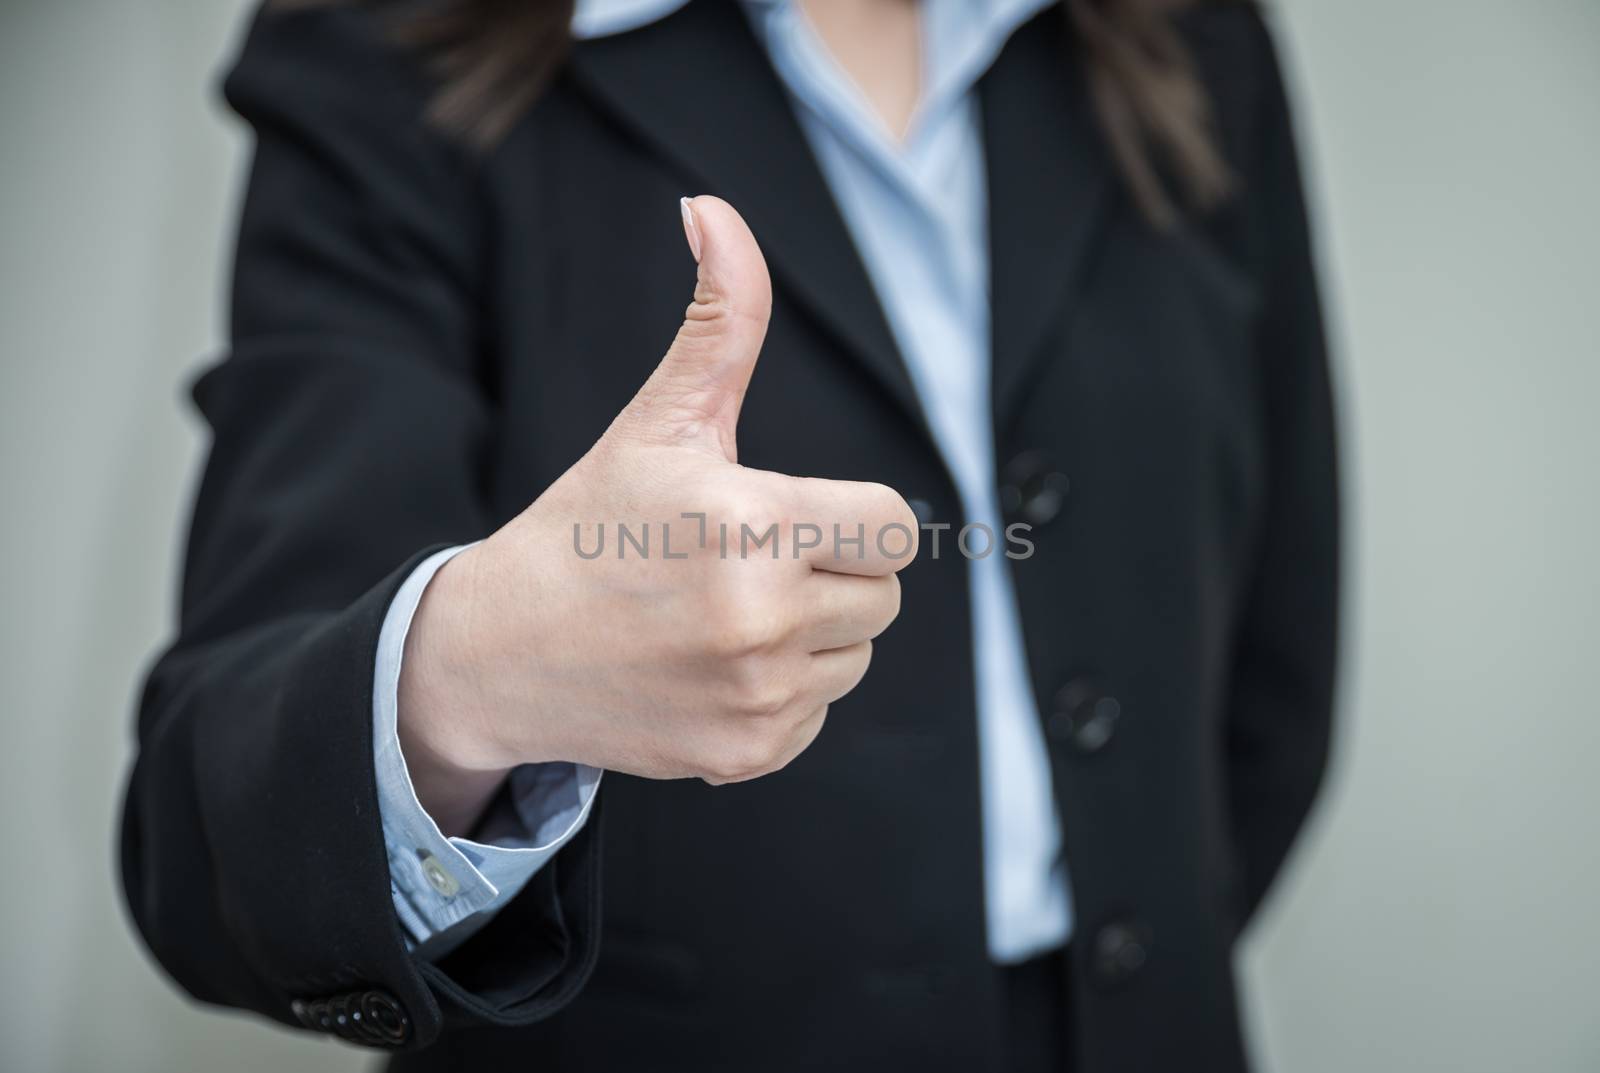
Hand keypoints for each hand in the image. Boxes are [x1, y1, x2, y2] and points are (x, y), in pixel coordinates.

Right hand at [398, 196, 917, 832]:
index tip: (785, 512)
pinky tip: (711, 668)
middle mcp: (763, 621)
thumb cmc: (587, 526)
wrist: (499, 653)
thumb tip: (713, 209)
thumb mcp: (657, 422)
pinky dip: (784, 691)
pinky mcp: (748, 754)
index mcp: (752, 526)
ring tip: (722, 615)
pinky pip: (821, 712)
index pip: (893, 523)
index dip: (848, 512)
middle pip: (885, 592)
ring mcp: (757, 698)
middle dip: (833, 569)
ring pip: (858, 653)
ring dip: (814, 632)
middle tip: (746, 563)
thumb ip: (718, 321)